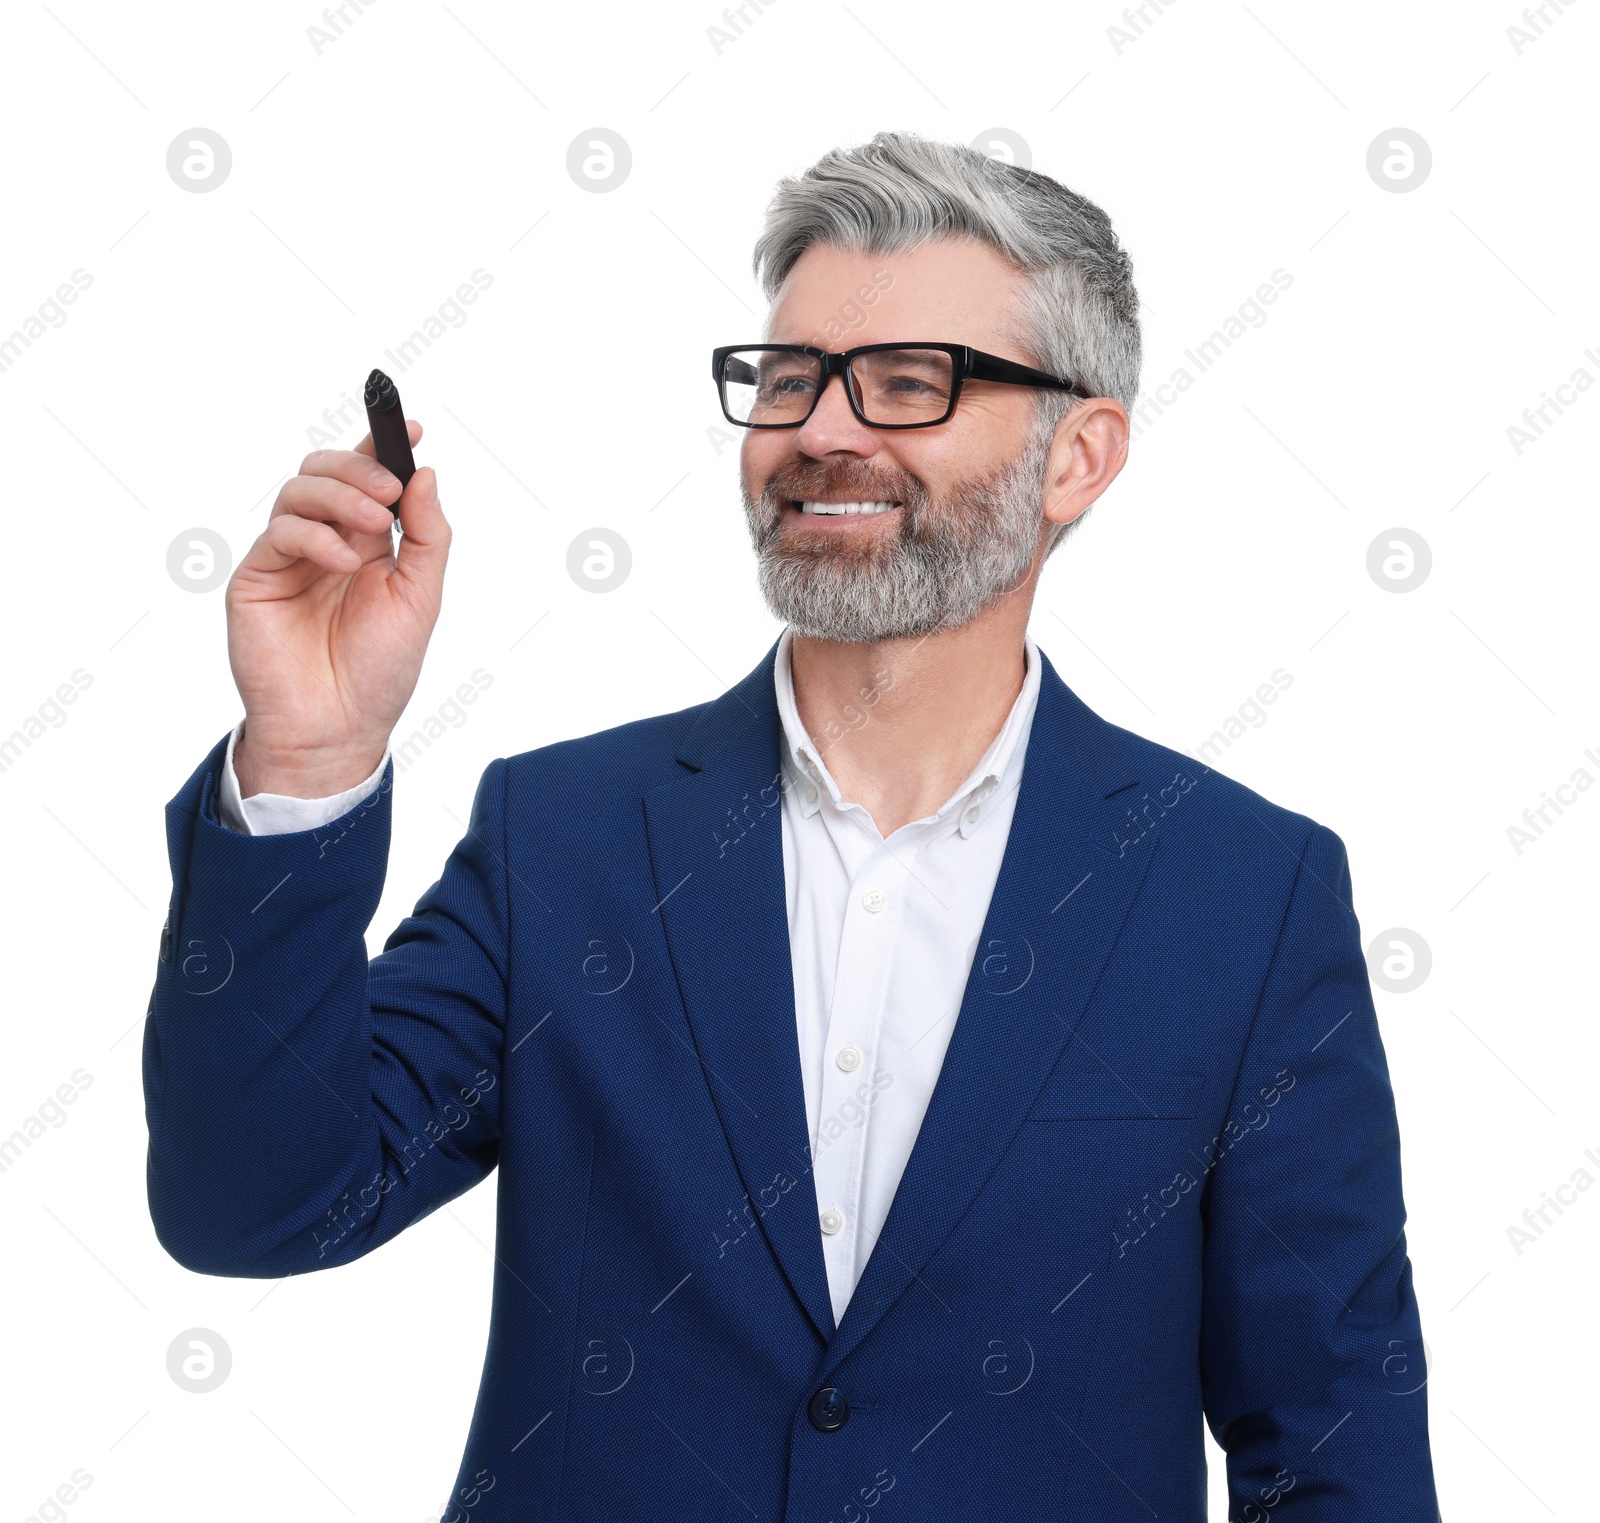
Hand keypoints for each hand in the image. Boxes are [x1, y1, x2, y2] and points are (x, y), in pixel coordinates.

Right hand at [227, 420, 449, 796]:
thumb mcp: (421, 597)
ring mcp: (288, 557)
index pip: (369, 479)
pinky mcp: (257, 577)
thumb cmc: (379, 669)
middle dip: (360, 469)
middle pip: (327, 471)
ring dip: (339, 496)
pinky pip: (280, 532)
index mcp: (366, 543)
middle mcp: (325, 542)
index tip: (410, 426)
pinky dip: (315, 536)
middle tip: (388, 490)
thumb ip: (426, 536)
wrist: (339, 726)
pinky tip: (342, 560)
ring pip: (300, 490)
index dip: (385, 447)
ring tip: (370, 527)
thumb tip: (426, 475)